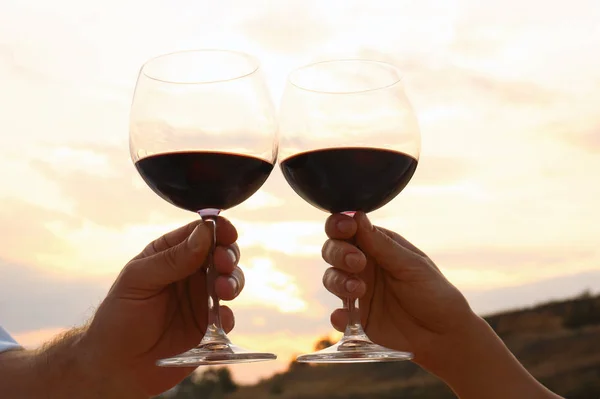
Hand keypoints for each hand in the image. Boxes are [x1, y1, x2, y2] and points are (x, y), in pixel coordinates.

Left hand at [82, 218, 243, 396]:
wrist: (115, 368)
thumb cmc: (119, 317)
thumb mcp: (138, 281)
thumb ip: (172, 258)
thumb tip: (205, 232)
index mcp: (170, 255)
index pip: (199, 233)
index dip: (217, 229)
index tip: (227, 233)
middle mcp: (190, 274)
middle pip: (221, 253)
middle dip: (228, 255)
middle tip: (224, 263)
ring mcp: (201, 300)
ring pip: (230, 281)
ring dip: (233, 281)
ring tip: (223, 290)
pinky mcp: (209, 327)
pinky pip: (227, 317)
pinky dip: (228, 315)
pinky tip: (220, 318)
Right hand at [321, 212, 475, 371]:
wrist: (444, 336)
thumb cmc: (434, 293)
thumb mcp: (412, 265)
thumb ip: (382, 244)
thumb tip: (357, 216)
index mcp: (377, 246)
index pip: (348, 229)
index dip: (340, 225)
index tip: (346, 229)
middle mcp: (364, 266)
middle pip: (333, 250)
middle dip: (338, 253)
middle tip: (357, 262)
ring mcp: (358, 292)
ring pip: (331, 278)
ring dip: (338, 281)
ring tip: (358, 290)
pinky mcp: (357, 319)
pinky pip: (338, 315)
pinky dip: (339, 316)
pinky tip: (347, 317)